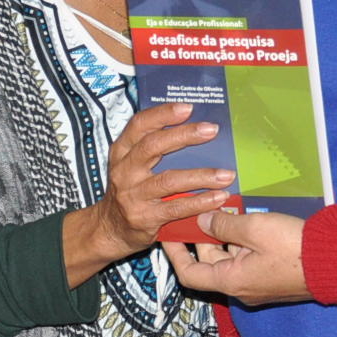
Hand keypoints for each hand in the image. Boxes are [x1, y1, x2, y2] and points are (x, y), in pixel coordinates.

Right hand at [62, 102, 233, 285]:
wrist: (110, 228)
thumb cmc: (130, 190)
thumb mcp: (131, 164)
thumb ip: (153, 147)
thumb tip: (195, 129)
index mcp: (122, 151)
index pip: (139, 125)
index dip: (162, 114)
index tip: (187, 107)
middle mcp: (125, 170)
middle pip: (153, 146)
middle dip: (184, 136)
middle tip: (211, 130)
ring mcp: (133, 195)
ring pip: (169, 180)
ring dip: (201, 176)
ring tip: (226, 174)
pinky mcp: (145, 217)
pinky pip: (176, 207)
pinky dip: (199, 202)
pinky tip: (218, 197)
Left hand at [162, 210, 310, 306]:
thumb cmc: (294, 248)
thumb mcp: (254, 229)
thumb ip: (224, 224)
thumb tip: (203, 221)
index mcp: (231, 282)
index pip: (189, 274)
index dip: (175, 252)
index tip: (169, 230)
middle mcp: (241, 287)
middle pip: (210, 262)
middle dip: (204, 235)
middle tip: (201, 207)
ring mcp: (258, 283)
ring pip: (231, 257)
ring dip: (226, 234)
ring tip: (226, 206)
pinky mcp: (273, 275)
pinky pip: (248, 258)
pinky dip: (243, 239)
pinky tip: (248, 217)